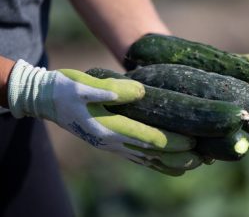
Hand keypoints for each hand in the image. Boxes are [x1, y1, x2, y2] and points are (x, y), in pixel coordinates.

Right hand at [7, 60, 201, 175]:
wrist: (46, 100)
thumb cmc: (65, 88)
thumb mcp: (84, 84)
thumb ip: (113, 90)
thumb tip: (142, 92)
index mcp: (108, 127)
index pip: (147, 138)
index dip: (171, 141)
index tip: (193, 142)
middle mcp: (112, 141)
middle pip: (151, 153)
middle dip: (177, 156)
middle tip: (202, 157)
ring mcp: (111, 145)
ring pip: (146, 159)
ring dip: (170, 162)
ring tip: (193, 164)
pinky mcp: (111, 143)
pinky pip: (137, 157)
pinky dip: (155, 162)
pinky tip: (167, 163)